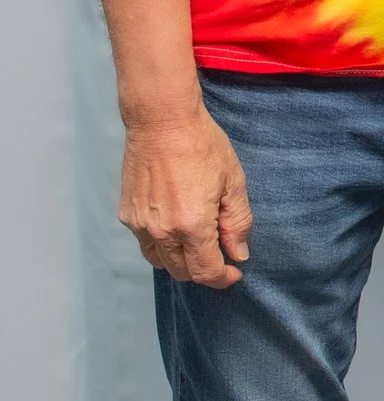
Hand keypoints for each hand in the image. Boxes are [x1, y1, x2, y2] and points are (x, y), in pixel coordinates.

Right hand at [119, 106, 251, 286]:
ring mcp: (140, 225)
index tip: (235, 273)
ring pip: (161, 261)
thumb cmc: (202, 146)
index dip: (223, 278)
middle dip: (204, 271)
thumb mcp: (233, 181)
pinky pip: (146, 244)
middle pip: (182, 272)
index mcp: (191, 225)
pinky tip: (178, 229)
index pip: (206, 271)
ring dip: (182, 261)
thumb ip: (237, 222)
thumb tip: (239, 253)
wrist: (161, 122)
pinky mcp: (127, 215)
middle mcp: (161, 231)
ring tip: (201, 244)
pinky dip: (163, 246)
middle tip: (222, 257)